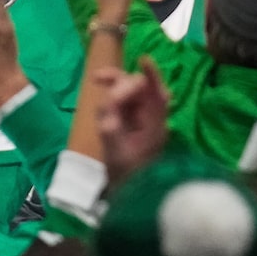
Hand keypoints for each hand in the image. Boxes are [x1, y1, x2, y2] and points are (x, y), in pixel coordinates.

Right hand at [96, 57, 170, 184]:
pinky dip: (109, 104)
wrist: (129, 195)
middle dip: (120, 83)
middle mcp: (149, 118)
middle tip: (98, 84)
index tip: (143, 60)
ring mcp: (138, 120)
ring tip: (103, 113)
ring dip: (112, 94)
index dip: (152, 75)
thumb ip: (112, 131)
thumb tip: (107, 110)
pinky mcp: (127, 123)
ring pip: (126, 94)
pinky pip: (118, 105)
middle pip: (139, 88)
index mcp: (155, 125)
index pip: (158, 94)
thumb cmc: (128, 178)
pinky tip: (104, 117)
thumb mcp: (118, 155)